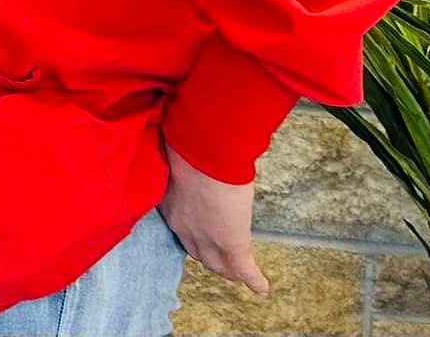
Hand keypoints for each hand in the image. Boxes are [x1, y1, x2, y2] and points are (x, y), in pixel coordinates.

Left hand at [159, 142, 268, 294]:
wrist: (201, 151)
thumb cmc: (187, 142)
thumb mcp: (178, 154)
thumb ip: (182, 160)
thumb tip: (188, 149)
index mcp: (168, 202)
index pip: (180, 225)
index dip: (191, 230)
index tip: (197, 228)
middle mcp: (182, 224)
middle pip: (195, 250)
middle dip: (207, 255)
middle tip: (219, 259)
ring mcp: (207, 236)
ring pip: (217, 263)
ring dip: (228, 269)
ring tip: (239, 274)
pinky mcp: (231, 242)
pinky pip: (242, 267)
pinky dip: (252, 279)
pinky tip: (261, 287)